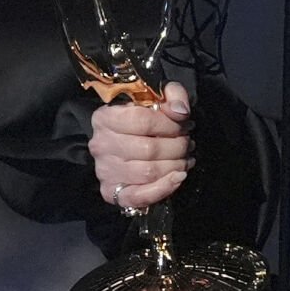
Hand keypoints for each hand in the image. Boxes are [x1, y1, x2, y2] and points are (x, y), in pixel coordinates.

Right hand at [91, 80, 193, 209]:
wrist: (122, 142)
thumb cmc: (141, 118)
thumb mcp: (156, 97)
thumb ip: (173, 94)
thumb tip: (181, 111)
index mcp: (105, 117)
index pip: (143, 121)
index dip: (170, 124)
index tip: (185, 124)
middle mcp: (101, 144)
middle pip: (149, 149)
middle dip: (178, 146)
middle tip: (188, 143)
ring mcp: (104, 170)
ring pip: (149, 172)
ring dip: (176, 166)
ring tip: (185, 158)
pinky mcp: (111, 192)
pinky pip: (139, 196)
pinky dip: (163, 189)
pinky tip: (178, 177)